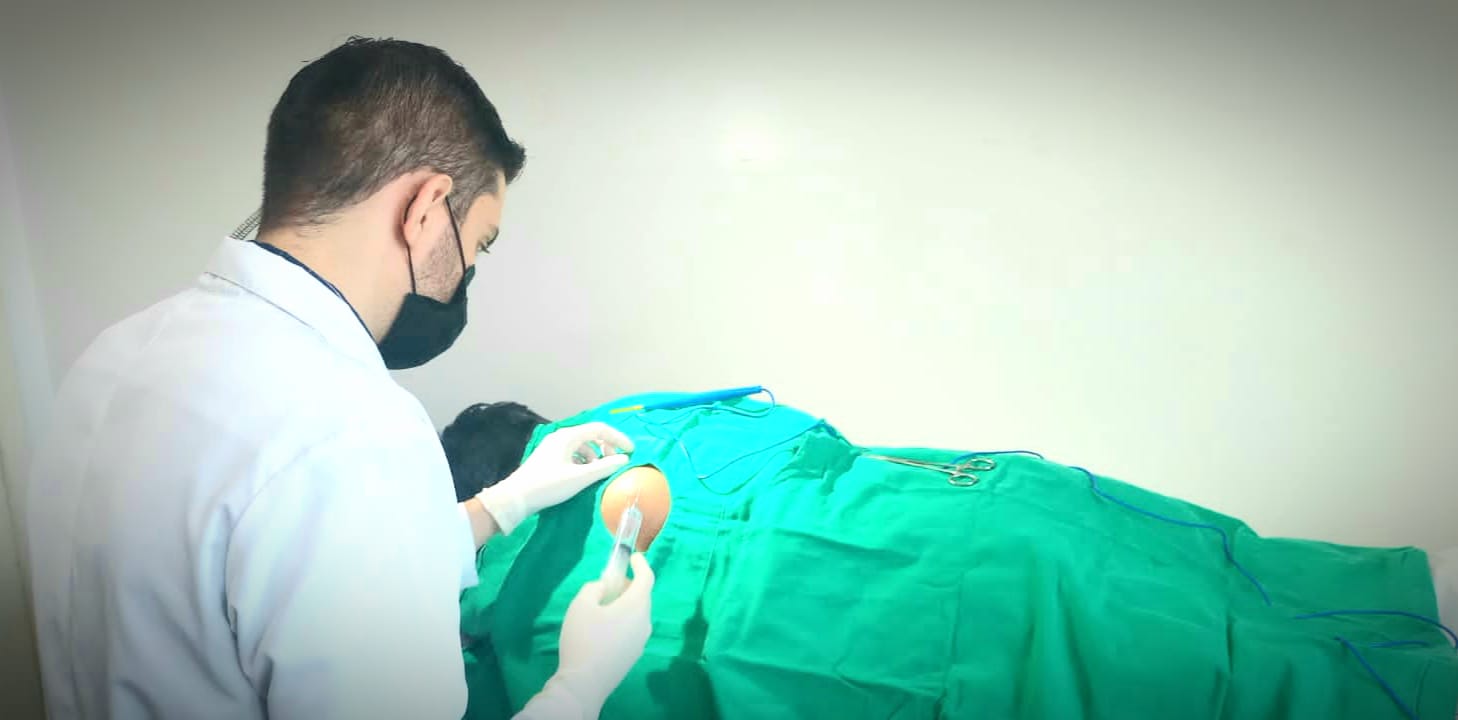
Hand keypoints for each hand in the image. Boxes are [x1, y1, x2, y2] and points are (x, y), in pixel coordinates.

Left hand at [476, 422, 633, 534]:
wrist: (517, 497)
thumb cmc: (548, 486)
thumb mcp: (579, 478)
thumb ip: (604, 467)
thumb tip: (623, 459)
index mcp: (568, 436)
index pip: (599, 429)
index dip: (618, 438)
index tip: (631, 451)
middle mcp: (561, 436)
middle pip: (591, 434)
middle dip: (607, 446)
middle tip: (615, 462)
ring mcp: (553, 446)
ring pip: (582, 444)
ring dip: (595, 454)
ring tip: (600, 470)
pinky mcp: (549, 457)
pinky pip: (573, 452)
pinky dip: (584, 460)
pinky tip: (584, 474)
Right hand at [552, 554, 655, 709]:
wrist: (585, 683)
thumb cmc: (584, 638)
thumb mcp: (581, 604)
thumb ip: (594, 588)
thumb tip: (603, 588)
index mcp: (636, 605)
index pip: (647, 578)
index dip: (641, 564)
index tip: (633, 557)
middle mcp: (644, 622)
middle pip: (642, 597)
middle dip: (629, 586)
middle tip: (610, 584)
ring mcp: (641, 641)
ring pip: (637, 614)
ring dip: (625, 605)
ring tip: (602, 608)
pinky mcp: (634, 655)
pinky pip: (632, 630)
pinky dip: (623, 621)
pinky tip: (603, 630)